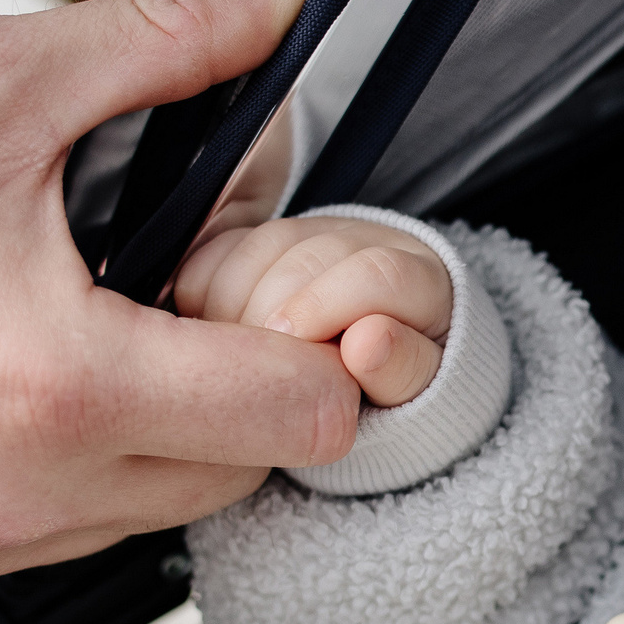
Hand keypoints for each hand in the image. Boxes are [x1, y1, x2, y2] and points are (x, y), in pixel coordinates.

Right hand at [0, 0, 359, 591]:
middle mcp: (11, 498)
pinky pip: (47, 540)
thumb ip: (171, 45)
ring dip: (160, 434)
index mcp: (60, 386)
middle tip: (187, 291)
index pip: (302, 419)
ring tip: (92, 325)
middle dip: (244, 387)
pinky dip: (67, 470)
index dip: (323, 348)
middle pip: (240, 477)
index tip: (289, 291)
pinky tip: (13, 378)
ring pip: (145, 517)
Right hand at [175, 218, 451, 407]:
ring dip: (233, 307)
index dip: (326, 307)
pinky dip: (203, 291)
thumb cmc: (401, 380)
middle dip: (273, 314)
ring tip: (236, 365)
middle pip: (307, 258)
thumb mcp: (414, 389)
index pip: (376, 272)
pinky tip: (211, 333)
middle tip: (258, 374)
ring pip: (259, 249)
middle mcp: (366, 241)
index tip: (290, 352)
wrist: (380, 356)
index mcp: (419, 278)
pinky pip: (217, 250)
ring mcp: (312, 235)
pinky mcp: (262, 242)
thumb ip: (401, 369)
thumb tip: (367, 344)